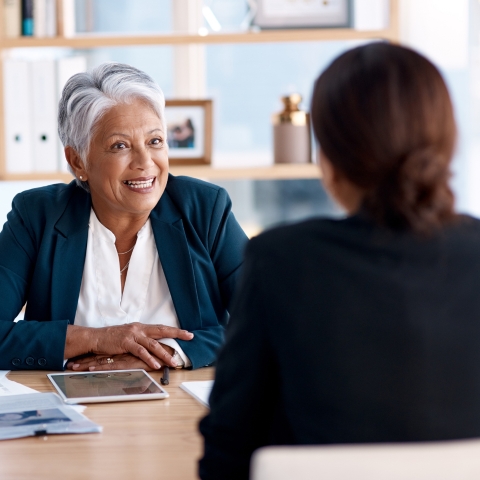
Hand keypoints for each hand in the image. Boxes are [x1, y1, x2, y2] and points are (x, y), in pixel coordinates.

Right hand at [64, 323, 192, 369]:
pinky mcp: (126, 343)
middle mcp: (139, 329)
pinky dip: (149, 359)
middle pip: (161, 330)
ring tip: (173, 362)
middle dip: (177, 334)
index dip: (174, 330)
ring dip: (164, 354)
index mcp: (141, 327)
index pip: (161, 328)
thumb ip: (141, 339)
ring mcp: (133, 335)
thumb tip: (153, 345)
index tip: (187, 333)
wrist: (96, 338)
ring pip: (153, 344)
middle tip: (189, 336)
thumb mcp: (130, 336)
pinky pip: (140, 352)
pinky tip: (156, 365)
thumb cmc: (112, 339)